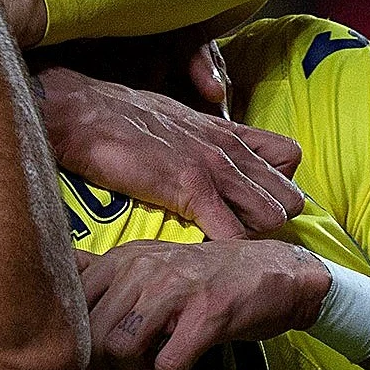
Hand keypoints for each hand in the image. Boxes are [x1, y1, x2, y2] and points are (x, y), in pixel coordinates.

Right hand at [41, 69, 303, 239]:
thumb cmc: (120, 119)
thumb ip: (202, 140)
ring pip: (272, 216)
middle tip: (242, 237)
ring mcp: (212, 168)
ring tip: (224, 248)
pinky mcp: (188, 189)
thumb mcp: (176, 121)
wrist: (80, 112)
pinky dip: (226, 250)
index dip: (278, 186)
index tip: (255, 204)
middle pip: (289, 196)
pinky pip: (231, 232)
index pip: (289, 157)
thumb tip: (211, 160)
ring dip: (253, 238)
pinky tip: (208, 256)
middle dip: (271, 221)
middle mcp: (229, 150)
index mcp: (226, 133)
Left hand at [77, 238, 329, 369]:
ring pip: (122, 349)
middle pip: (94, 334)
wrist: (275, 272)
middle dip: (105, 367)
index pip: (73, 305)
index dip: (79, 342)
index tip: (98, 356)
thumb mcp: (150, 263)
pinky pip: (166, 365)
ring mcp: (176, 291)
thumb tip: (55, 294)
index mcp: (125, 258)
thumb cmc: (206, 275)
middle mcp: (144, 269)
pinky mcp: (206, 317)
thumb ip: (106, 276)